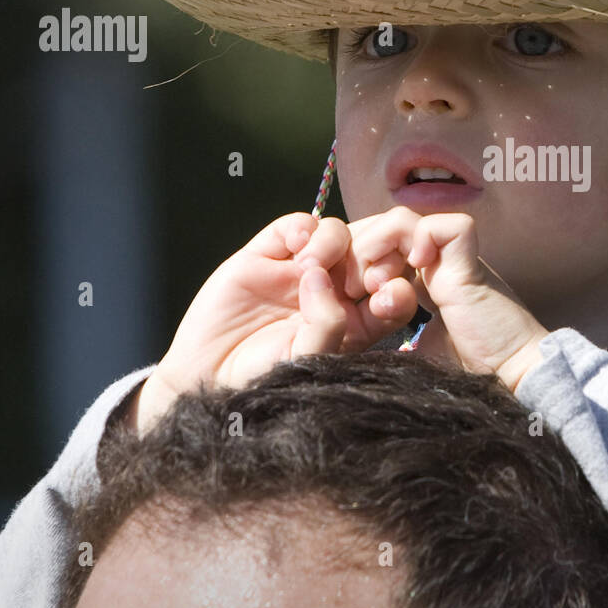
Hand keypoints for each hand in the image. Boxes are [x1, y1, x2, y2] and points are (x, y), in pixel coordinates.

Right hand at [131, 213, 418, 435]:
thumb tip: (320, 275)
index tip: (385, 296)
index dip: (401, 285)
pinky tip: (295, 251)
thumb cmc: (262, 382)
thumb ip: (327, 324)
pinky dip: (303, 229)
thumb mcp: (305, 363)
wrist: (206, 380)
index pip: (398, 291)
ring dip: (335, 244)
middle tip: (358, 280)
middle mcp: (336, 291)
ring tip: (309, 270)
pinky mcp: (268, 254)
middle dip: (377, 255)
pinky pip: (298, 224)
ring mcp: (303, 270)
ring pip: (340, 233)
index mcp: (358, 322)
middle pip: (376, 251)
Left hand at [342, 207, 549, 392]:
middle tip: (352, 288)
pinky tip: (410, 272)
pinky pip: (444, 226)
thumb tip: (358, 352)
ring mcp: (453, 263)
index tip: (343, 295)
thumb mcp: (414, 358)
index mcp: (422, 285)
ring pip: (403, 221)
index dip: (355, 262)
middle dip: (356, 251)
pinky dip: (420, 239)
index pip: (376, 250)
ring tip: (372, 283)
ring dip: (376, 245)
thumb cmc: (468, 379)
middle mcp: (436, 267)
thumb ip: (390, 345)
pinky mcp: (470, 265)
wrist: (511, 383)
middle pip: (381, 230)